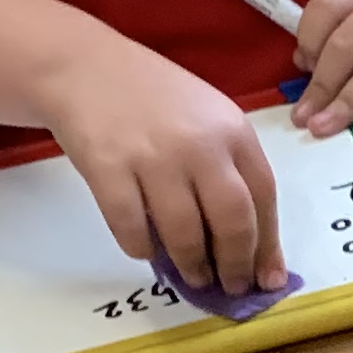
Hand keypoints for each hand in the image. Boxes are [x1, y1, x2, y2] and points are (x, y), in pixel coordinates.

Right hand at [42, 32, 282, 293]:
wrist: (84, 66)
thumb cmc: (154, 99)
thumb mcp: (209, 118)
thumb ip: (232, 169)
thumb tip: (253, 243)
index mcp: (233, 130)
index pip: (264, 198)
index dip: (268, 245)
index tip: (267, 279)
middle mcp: (200, 144)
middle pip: (232, 221)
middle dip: (235, 264)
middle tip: (231, 287)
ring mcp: (153, 156)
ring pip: (184, 233)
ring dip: (192, 265)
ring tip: (194, 277)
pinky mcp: (107, 168)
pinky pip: (132, 227)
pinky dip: (142, 248)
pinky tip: (146, 250)